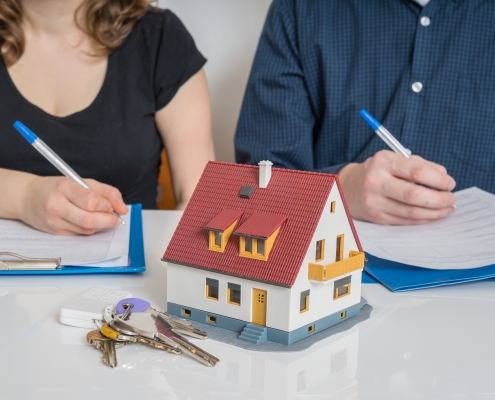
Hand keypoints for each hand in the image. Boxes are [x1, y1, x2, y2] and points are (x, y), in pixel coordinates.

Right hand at [19, 176, 128, 234]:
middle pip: (89, 220)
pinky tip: (89, 222)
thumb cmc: (58, 187)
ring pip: (86, 230)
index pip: (90, 201)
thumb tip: (123, 209)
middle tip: (115, 219)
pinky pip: (80, 234)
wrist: (27, 197)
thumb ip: (107, 192)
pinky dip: (90, 229)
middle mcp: (56, 205)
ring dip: (101, 226)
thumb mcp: (82, 182)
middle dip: (108, 221)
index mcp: (64, 187)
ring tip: (102, 218)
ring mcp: (54, 221)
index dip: (106, 206)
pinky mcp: (54, 232)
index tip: (111, 205)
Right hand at [337, 150, 456, 224]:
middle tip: (451, 199)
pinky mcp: (376, 217)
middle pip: (415, 195)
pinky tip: (432, 215)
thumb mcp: (393, 159)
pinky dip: (423, 219)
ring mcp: (374, 201)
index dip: (439, 180)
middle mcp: (376, 181)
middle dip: (440, 199)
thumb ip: (419, 165)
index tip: (450, 183)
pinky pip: (405, 221)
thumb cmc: (377, 171)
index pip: (418, 172)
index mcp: (383, 161)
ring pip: (412, 212)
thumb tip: (443, 178)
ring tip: (446, 208)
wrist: (347, 187)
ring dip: (435, 212)